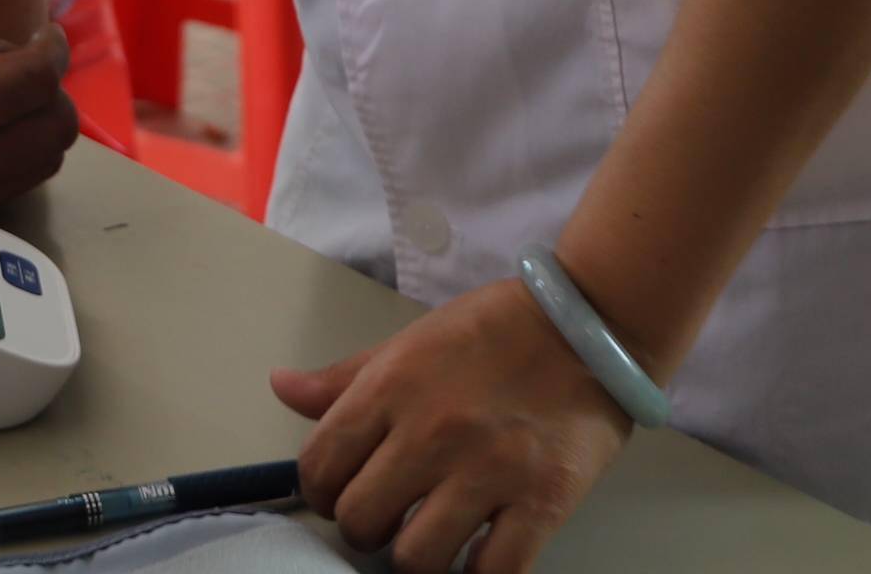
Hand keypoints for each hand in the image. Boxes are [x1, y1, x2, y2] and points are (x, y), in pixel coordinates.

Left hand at [273, 274, 634, 573]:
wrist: (589, 322)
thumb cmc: (494, 331)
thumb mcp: (410, 340)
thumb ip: (345, 377)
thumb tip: (282, 388)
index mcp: (391, 387)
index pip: (319, 465)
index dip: (321, 491)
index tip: (341, 492)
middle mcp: (431, 432)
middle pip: (359, 520)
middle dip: (365, 529)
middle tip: (389, 518)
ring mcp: (488, 470)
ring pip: (416, 557)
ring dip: (416, 558)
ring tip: (430, 539)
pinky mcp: (542, 502)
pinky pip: (493, 573)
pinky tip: (477, 555)